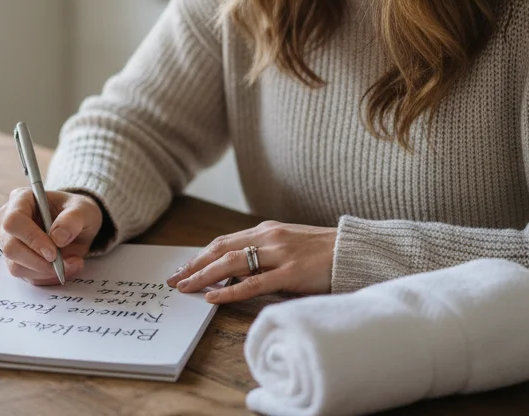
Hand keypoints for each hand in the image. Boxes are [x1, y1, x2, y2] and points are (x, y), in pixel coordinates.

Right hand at [0, 188, 103, 285]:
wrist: (78, 226)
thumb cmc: (77, 212)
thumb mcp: (84, 209)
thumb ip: (73, 219)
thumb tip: (57, 237)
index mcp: (21, 200)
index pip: (13, 221)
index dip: (31, 238)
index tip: (53, 252)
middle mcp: (9, 221)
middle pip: (11, 248)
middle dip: (38, 261)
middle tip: (62, 263)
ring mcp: (12, 243)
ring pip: (17, 267)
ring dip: (46, 272)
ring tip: (72, 263)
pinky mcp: (19, 262)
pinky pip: (28, 277)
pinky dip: (49, 278)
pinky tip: (66, 267)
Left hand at [166, 220, 336, 303]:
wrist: (354, 251)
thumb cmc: (322, 253)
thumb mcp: (288, 246)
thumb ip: (263, 255)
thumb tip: (235, 271)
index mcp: (267, 230)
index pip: (224, 242)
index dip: (201, 255)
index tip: (183, 268)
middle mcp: (269, 238)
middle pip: (220, 249)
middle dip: (194, 265)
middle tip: (174, 280)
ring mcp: (279, 254)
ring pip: (231, 263)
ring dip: (203, 276)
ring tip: (185, 288)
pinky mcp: (291, 273)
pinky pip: (253, 283)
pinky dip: (230, 290)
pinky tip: (213, 297)